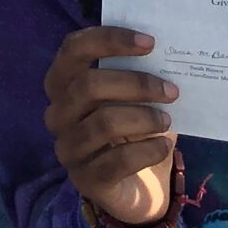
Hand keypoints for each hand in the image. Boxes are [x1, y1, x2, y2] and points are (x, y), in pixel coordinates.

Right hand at [43, 26, 178, 227]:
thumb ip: (135, 75)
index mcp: (61, 84)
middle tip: (171, 90)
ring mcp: (68, 149)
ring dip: (144, 118)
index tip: (149, 43)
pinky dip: (147, 150)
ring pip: (103, 122)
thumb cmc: (131, 130)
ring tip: (167, 121)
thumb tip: (165, 53)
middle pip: (88, 85)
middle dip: (135, 84)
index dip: (109, 40)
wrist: (136, 187)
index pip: (73, 49)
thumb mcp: (131, 99)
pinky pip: (117, 160)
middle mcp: (57, 114)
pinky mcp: (86, 180)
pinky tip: (164, 147)